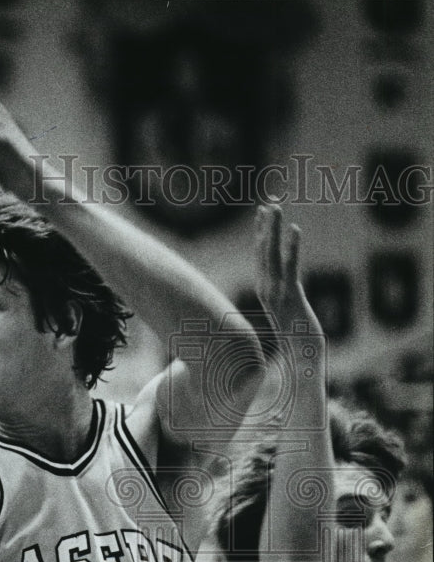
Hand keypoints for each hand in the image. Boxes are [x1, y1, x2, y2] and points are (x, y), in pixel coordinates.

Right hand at [255, 203, 321, 335]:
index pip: (261, 257)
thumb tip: (282, 294)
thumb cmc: (297, 341)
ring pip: (272, 256)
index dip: (261, 234)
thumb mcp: (287, 316)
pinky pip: (290, 267)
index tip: (262, 213)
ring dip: (272, 231)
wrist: (301, 359)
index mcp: (265, 292)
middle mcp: (267, 290)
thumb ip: (282, 301)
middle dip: (265, 226)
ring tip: (275, 208)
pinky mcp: (291, 298)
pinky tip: (294, 230)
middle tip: (268, 202)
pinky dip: (291, 248)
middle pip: (263, 252)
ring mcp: (277, 294)